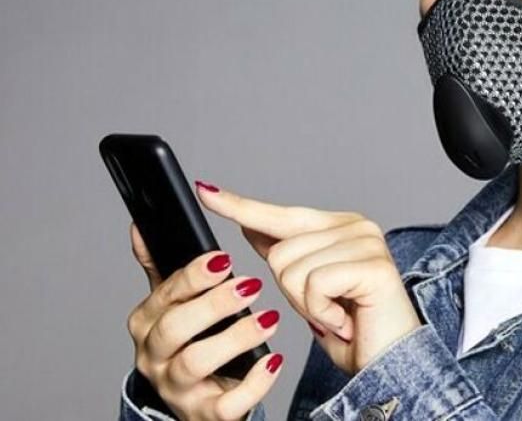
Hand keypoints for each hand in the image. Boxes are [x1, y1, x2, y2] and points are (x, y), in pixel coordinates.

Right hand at [126, 222, 282, 420]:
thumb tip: (141, 227)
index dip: (193, 276)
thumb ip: (160, 268)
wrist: (198, 401)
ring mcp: (177, 389)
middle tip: (251, 285)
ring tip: (269, 319)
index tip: (224, 259)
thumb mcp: (171, 306)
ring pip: (195, 363)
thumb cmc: (189, 342)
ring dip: (235, 338)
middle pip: (174, 329)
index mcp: (147, 323)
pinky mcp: (205, 414)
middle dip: (212, 304)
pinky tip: (273, 360)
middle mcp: (154, 357)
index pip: (164, 295)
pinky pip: (226, 405)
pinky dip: (253, 383)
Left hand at [194, 180, 422, 375]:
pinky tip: (344, 320)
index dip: (241, 207)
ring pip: (291, 270)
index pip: (280, 214)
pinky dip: (321, 312)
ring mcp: (367, 243)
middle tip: (327, 309)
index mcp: (341, 226)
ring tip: (337, 315)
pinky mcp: (373, 265)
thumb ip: (286, 255)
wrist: (389, 365)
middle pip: (279, 253)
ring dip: (307, 306)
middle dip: (292, 293)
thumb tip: (251, 226)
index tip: (205, 191)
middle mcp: (357, 226)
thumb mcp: (307, 291)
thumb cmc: (352, 329)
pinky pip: (314, 284)